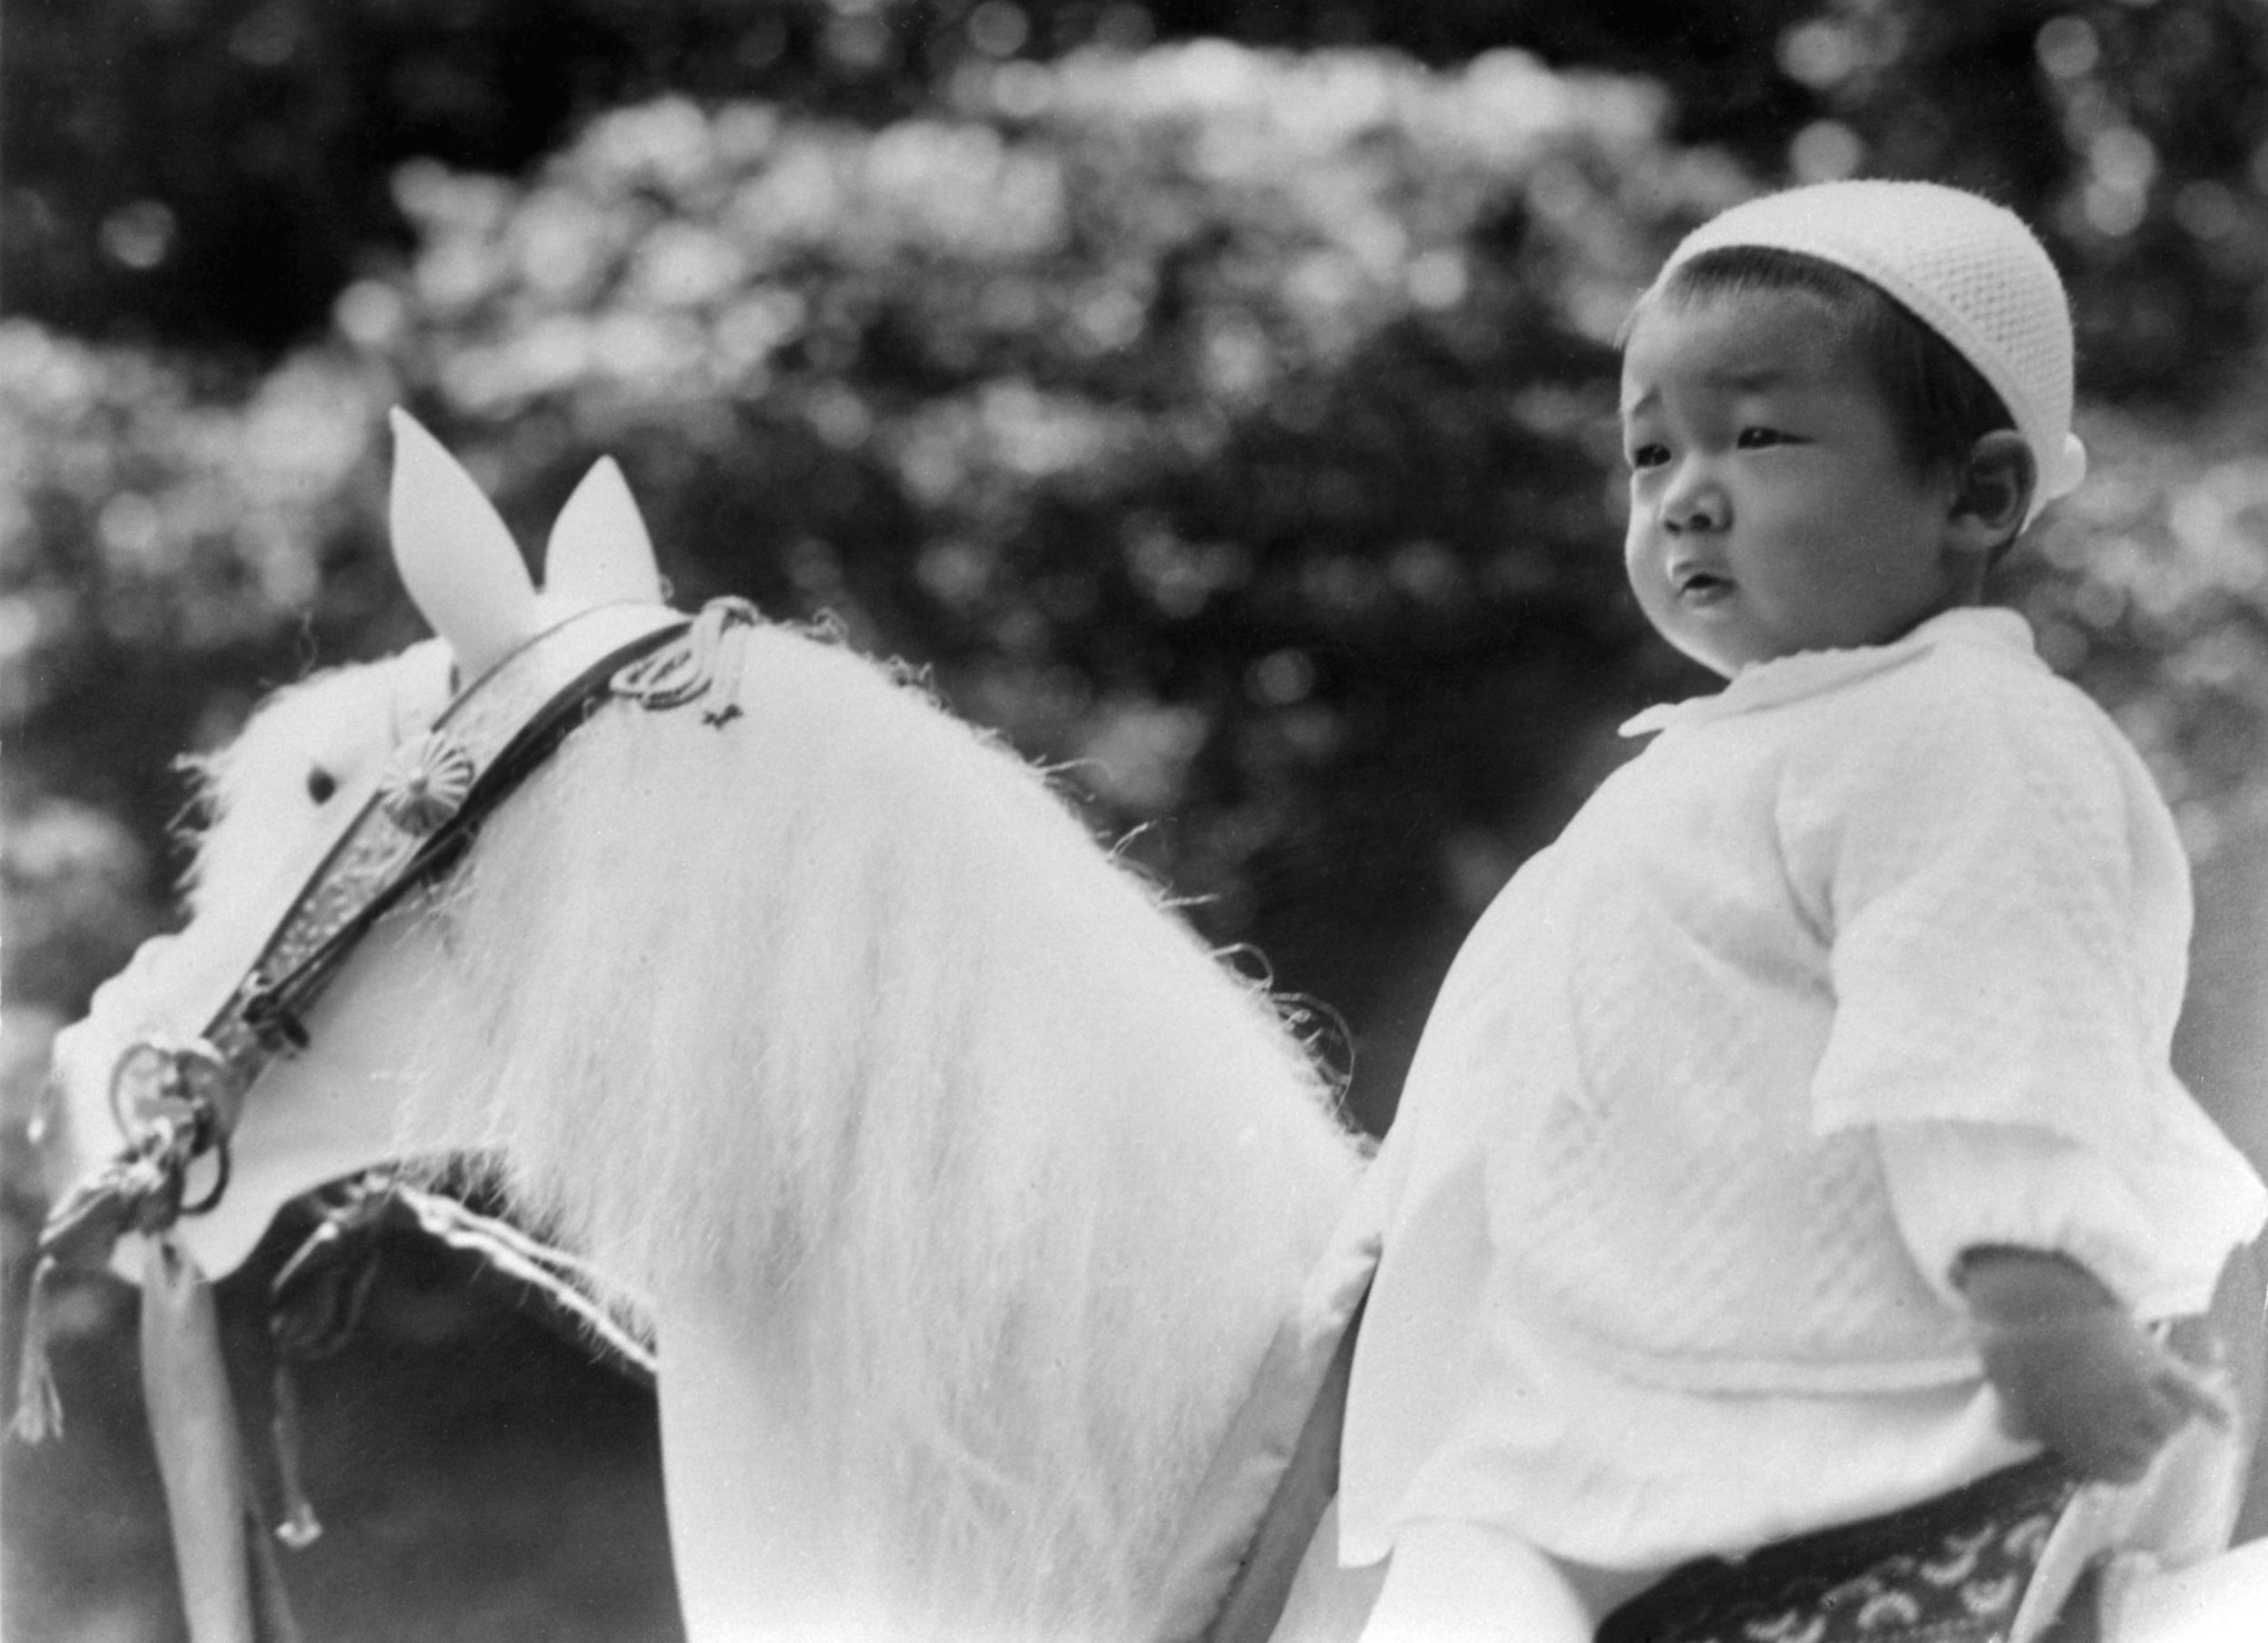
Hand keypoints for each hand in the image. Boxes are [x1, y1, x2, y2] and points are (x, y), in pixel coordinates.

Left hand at [1973, 1308, 2228, 1483]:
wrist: (2035, 1299)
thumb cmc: (2013, 1347)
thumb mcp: (2004, 1393)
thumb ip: (2016, 1421)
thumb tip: (2015, 1434)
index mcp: (2079, 1439)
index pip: (2122, 1474)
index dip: (2119, 1463)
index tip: (2113, 1450)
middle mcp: (2116, 1425)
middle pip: (2152, 1450)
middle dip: (2140, 1438)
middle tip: (2124, 1419)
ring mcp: (2140, 1393)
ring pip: (2173, 1423)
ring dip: (2164, 1416)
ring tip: (2149, 1402)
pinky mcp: (2157, 1362)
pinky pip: (2195, 1392)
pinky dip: (2212, 1408)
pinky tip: (2222, 1423)